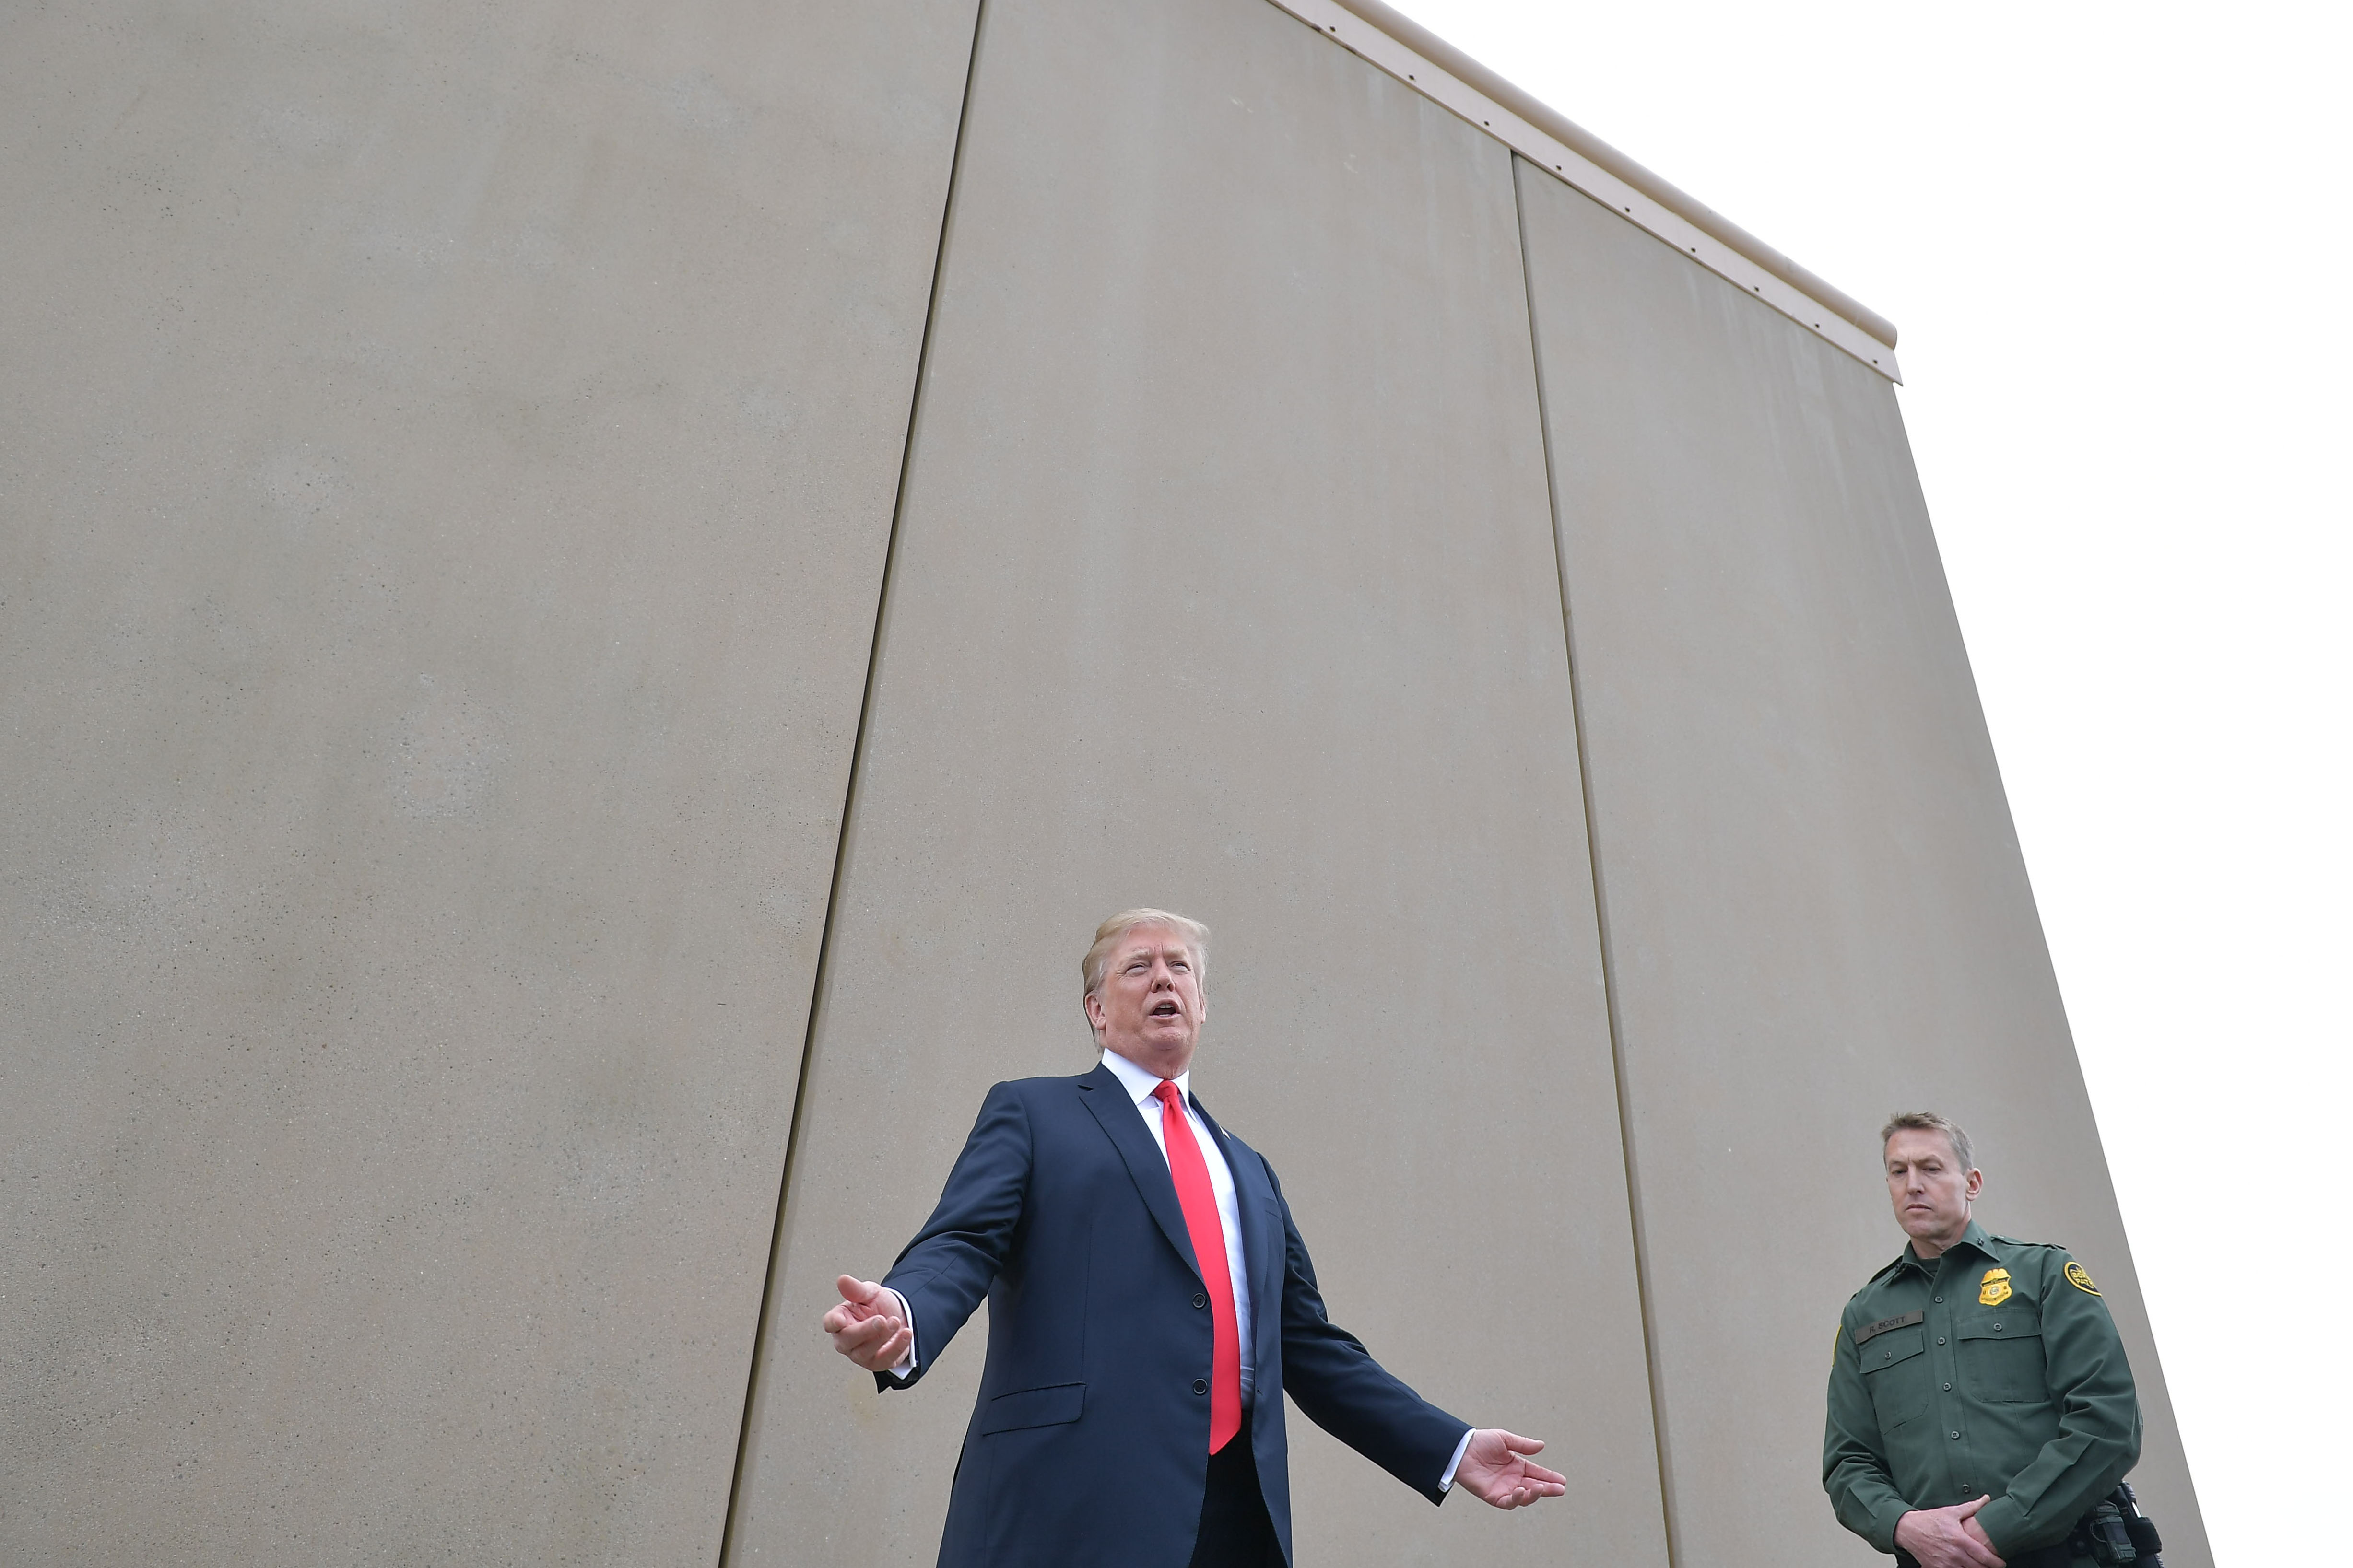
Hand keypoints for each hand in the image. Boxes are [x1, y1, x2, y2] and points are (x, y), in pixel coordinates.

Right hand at [820, 1275, 910, 1371]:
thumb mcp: (870, 1293)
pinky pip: (884, 1360)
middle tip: (881, 1319)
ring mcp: (860, 1354)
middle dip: (865, 1331)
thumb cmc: (878, 1306)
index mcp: (840, 1319)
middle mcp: (846, 1340)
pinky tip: (905, 1333)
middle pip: (847, 1340)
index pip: (830, 1322)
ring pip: (864, 1353)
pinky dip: (896, 1347)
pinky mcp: (877, 1363)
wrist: (899, 1316)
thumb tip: (842, 1280)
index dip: (833, 1322)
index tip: (840, 1320)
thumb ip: (856, 1289)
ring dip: (882, 1337)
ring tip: (895, 1322)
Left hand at [1451, 1429, 1566, 1509]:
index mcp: (1517, 1465)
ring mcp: (1504, 1489)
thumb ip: (1523, 1445)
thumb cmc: (1480, 1442)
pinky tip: (1522, 1490)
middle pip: (1534, 1487)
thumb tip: (1542, 1445)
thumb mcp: (1504, 1439)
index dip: (1550, 1477)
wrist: (1460, 1449)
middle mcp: (1513, 1479)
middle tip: (1560, 1489)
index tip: (1563, 1480)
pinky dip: (1516, 1499)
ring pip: (1524, 1497)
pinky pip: (1508, 1502)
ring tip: (1541, 1488)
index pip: (1537, 1473)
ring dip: (1534, 1494)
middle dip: (1548, 1489)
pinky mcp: (1493, 1496)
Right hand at [1894, 1498, 2005, 1567]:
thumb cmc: (1930, 1520)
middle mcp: (1954, 1554)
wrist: (1908, 1529)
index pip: (1984, 1557)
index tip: (2002, 1562)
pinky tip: (1965, 1566)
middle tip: (1993, 1565)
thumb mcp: (1951, 1512)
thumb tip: (1987, 1498)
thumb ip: (1971, 1507)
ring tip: (1980, 1565)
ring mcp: (1945, 1564)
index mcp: (1959, 1539)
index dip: (1997, 1562)